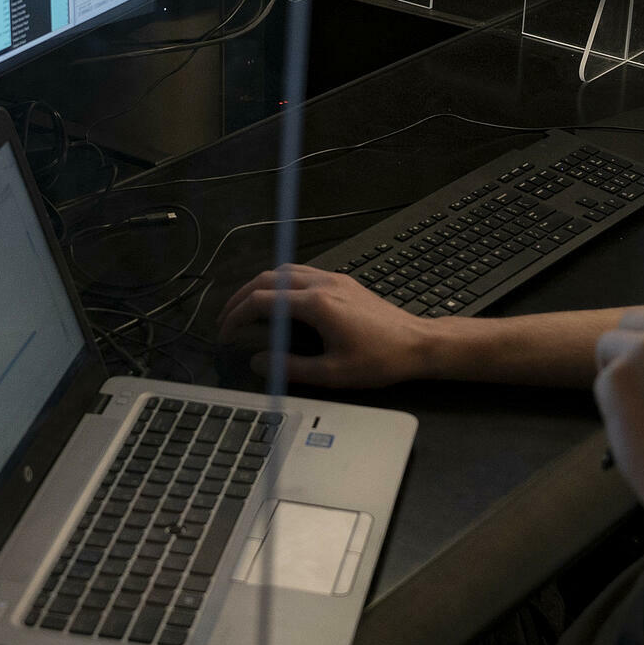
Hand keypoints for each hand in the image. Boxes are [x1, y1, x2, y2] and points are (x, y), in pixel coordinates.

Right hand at [216, 265, 435, 387]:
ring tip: (247, 308)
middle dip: (241, 296)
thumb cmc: (381, 360)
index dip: (236, 315)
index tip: (224, 332)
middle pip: (268, 278)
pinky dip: (281, 284)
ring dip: (261, 286)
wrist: (418, 344)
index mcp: (317, 304)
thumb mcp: (332, 374)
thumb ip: (290, 367)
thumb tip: (258, 361)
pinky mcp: (344, 283)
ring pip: (285, 270)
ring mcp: (334, 280)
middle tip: (227, 318)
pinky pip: (303, 273)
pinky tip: (280, 303)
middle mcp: (323, 284)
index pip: (262, 300)